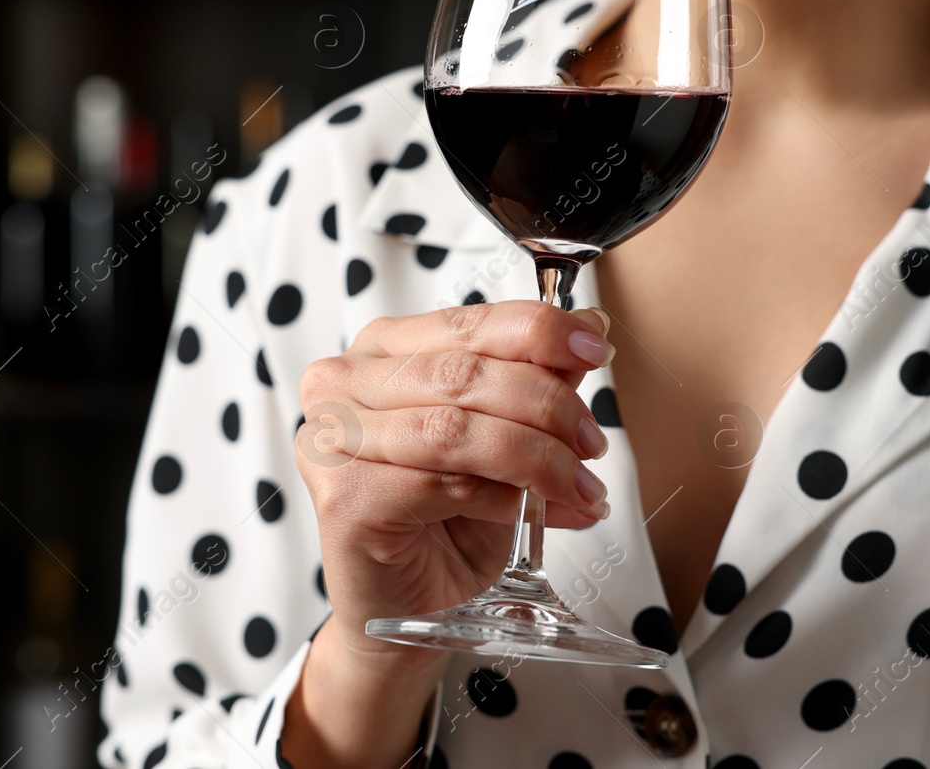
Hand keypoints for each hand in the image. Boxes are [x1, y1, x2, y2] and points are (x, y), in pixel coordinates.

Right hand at [295, 299, 614, 669]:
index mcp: (382, 350)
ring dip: (536, 457)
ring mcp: (333, 440)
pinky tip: (530, 515)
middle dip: (547, 406)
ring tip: (579, 486)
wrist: (416, 607)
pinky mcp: (342, 499)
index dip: (540, 329)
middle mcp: (344, 383)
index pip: (468, 321)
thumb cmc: (452, 521)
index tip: (596, 346)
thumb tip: (587, 332)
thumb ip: (535, 381)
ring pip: (454, 428)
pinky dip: (502, 499)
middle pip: (464, 374)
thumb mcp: (507, 436)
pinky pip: (441, 485)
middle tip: (592, 443)